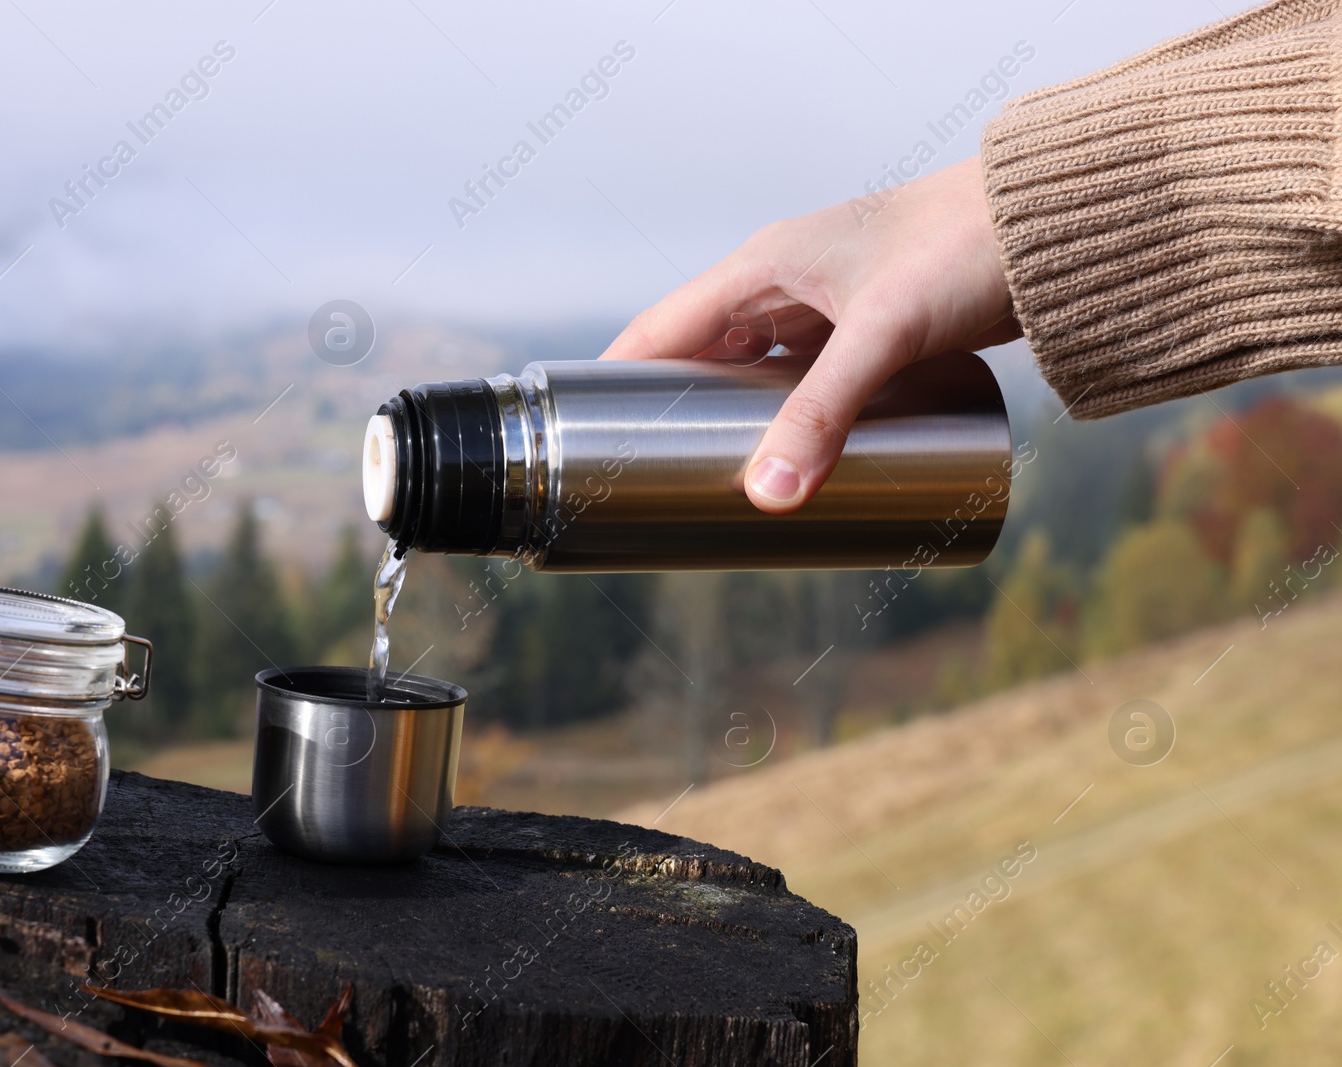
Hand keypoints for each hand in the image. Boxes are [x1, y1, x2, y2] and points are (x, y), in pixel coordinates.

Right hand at [598, 157, 1019, 513]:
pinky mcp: (868, 335)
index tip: (584, 433)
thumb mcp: (882, 333)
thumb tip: (769, 496)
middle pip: (704, 359)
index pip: (663, 327)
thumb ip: (825, 412)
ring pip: (757, 376)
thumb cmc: (963, 248)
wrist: (1056, 227)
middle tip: (650, 480)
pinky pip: (807, 385)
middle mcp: (784, 286)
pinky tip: (790, 461)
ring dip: (736, 424)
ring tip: (710, 483)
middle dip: (676, 414)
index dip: (618, 377)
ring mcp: (827, 312)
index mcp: (763, 265)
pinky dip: (791, 423)